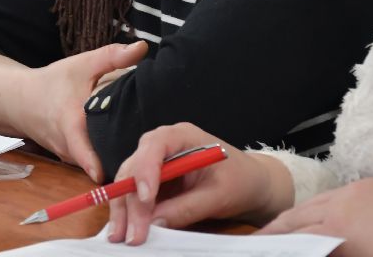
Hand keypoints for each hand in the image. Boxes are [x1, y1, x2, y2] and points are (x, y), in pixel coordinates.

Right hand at [16, 41, 147, 181]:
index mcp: (71, 123)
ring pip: (97, 162)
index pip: (82, 150)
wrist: (21, 101)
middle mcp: (69, 147)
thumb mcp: (81, 64)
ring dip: (114, 159)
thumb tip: (142, 48)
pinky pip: (91, 162)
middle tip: (147, 161)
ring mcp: (69, 157)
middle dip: (121, 160)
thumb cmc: (53, 82)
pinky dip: (104, 157)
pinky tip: (122, 149)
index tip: (107, 175)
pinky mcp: (71, 160)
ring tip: (142, 156)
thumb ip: (112, 57)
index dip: (94, 163)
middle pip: (99, 159)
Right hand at [107, 122, 292, 245]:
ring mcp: (154, 162)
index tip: (146, 200)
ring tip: (121, 236)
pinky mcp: (153, 181)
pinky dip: (129, 213)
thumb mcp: (219, 195)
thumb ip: (187, 207)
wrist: (251, 183)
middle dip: (129, 201)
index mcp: (180, 136)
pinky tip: (125, 230)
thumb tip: (155, 222)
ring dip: (123, 210)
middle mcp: (161, 145)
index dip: (145, 172)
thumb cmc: (240, 181)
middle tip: (129, 233)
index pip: (154, 147)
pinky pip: (134, 196)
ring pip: (128, 183)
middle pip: (134, 168)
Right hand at [259, 178, 372, 256]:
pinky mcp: (370, 186)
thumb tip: (311, 250)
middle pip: (297, 215)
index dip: (273, 242)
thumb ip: (328, 253)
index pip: (293, 235)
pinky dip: (324, 206)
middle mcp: (340, 203)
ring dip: (300, 215)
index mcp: (336, 228)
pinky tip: (321, 216)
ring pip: (315, 201)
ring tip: (287, 227)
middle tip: (263, 237)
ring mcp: (355, 191)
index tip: (258, 246)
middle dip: (279, 227)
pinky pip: (337, 194)